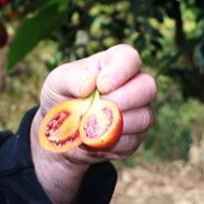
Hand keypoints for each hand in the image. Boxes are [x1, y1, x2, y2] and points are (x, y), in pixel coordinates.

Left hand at [29, 44, 155, 203]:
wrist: (58, 137)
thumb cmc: (58, 101)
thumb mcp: (55, 84)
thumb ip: (71, 78)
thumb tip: (91, 83)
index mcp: (113, 64)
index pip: (131, 57)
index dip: (122, 70)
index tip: (103, 85)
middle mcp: (132, 86)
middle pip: (148, 87)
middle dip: (124, 101)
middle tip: (99, 111)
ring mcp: (138, 113)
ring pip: (144, 119)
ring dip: (115, 127)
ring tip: (88, 129)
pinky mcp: (135, 139)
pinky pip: (134, 143)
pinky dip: (112, 146)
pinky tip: (94, 144)